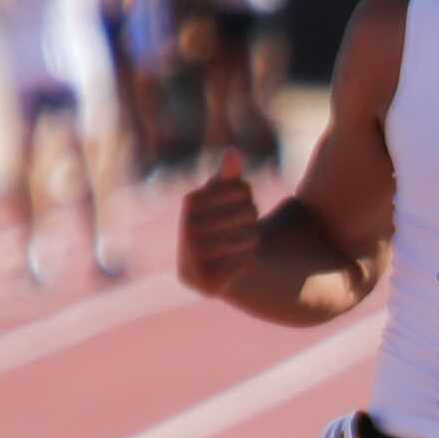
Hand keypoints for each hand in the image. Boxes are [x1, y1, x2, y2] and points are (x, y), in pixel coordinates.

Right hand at [177, 149, 258, 296]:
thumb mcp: (226, 196)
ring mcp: (192, 258)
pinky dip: (248, 261)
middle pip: (248, 214)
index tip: (242, 202)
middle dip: (252, 220)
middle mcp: (186, 229)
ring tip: (243, 242)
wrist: (214, 267)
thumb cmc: (222, 222)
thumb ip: (230, 176)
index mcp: (191, 201)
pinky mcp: (203, 284)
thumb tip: (233, 153)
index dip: (249, 196)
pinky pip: (244, 264)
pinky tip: (238, 261)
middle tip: (244, 227)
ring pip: (247, 240)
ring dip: (252, 240)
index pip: (243, 190)